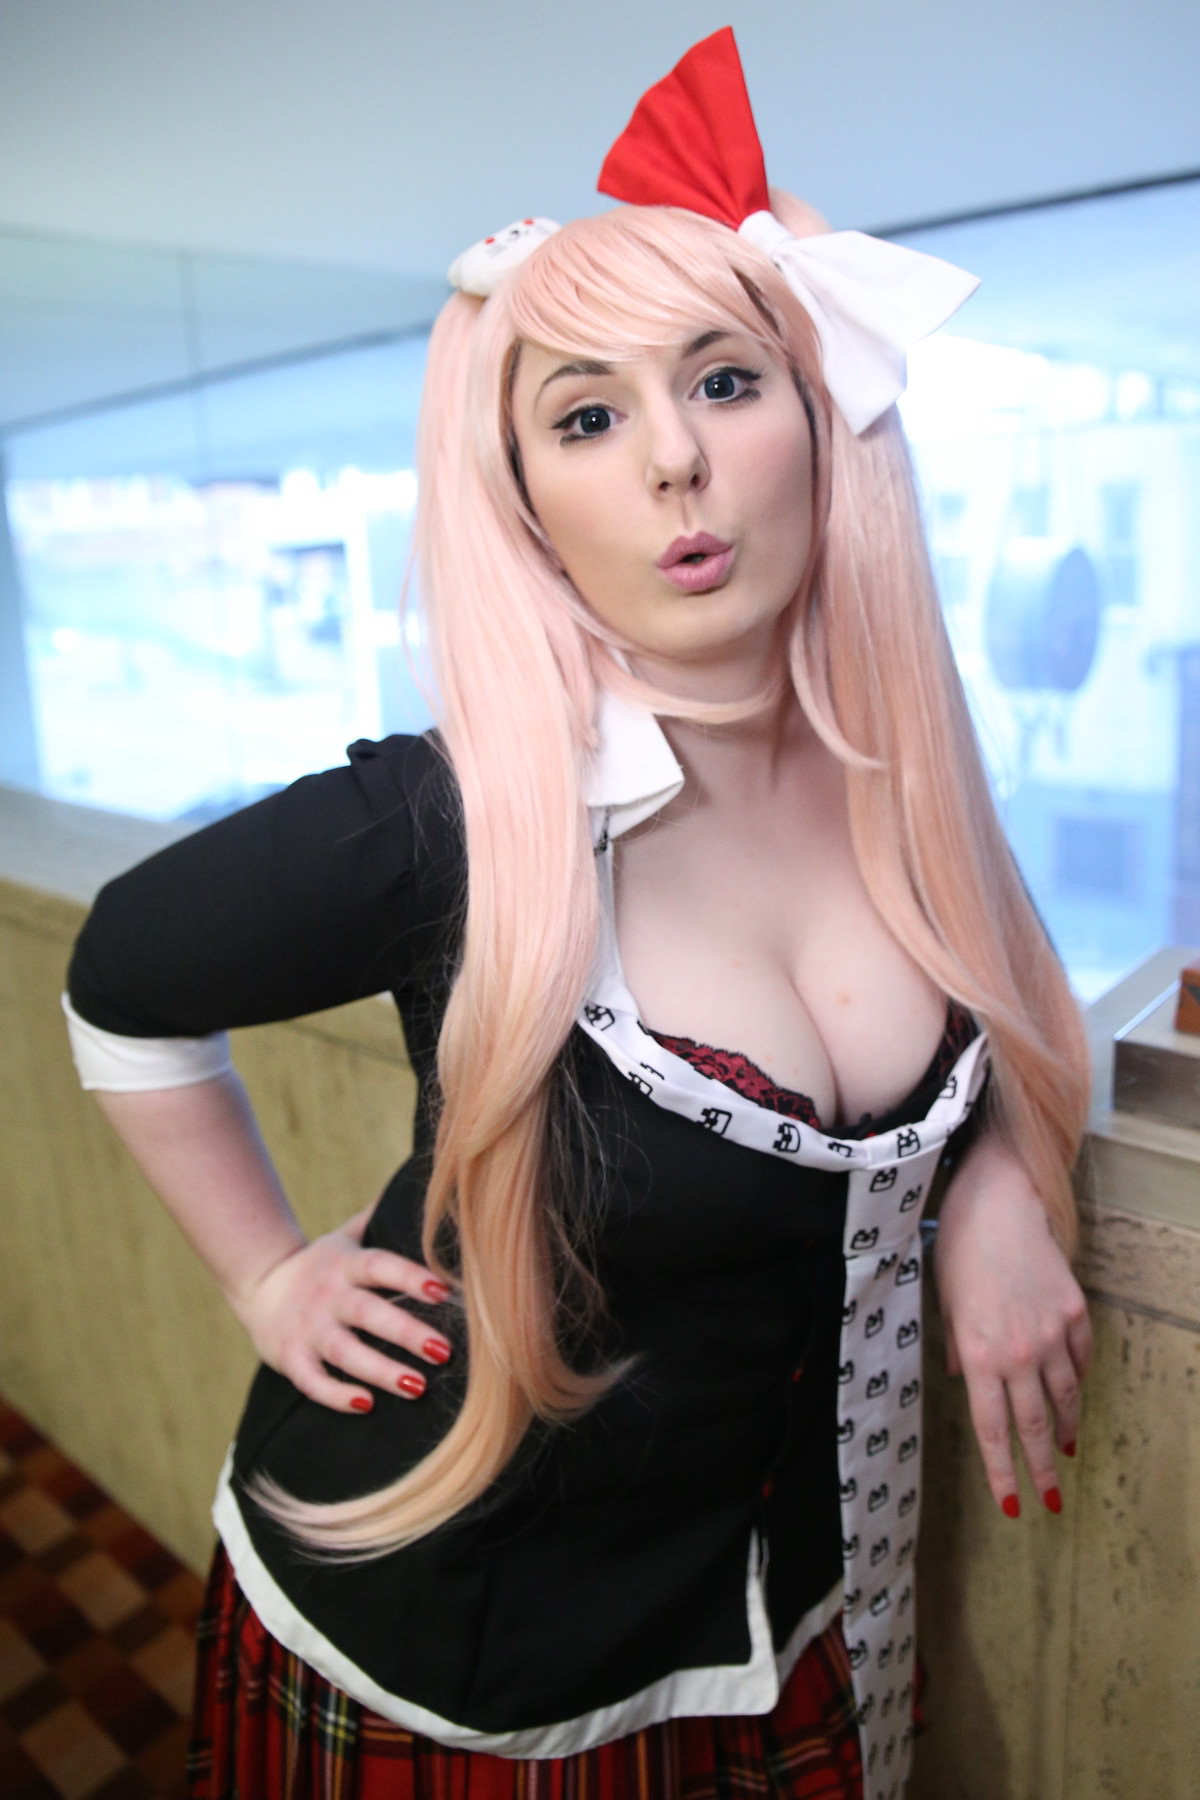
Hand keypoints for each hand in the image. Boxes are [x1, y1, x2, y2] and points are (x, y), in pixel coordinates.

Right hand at [229, 1207, 454, 1414]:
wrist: (257, 1285)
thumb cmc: (318, 1264)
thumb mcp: (344, 1236)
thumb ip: (377, 1218)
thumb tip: (419, 1185)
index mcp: (346, 1264)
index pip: (381, 1267)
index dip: (410, 1278)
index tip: (442, 1291)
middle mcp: (329, 1295)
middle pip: (369, 1313)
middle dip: (407, 1332)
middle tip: (444, 1351)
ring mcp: (308, 1329)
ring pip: (346, 1353)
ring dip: (381, 1370)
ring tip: (417, 1386)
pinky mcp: (290, 1359)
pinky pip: (313, 1381)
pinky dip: (337, 1395)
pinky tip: (367, 1405)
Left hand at [933, 1133, 1090, 1517]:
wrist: (1000, 1203)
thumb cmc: (959, 1249)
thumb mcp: (945, 1302)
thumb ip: (955, 1347)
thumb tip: (958, 1377)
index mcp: (977, 1355)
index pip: (992, 1430)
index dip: (1002, 1473)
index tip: (1012, 1506)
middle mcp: (1018, 1352)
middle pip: (1034, 1426)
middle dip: (1041, 1470)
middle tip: (1050, 1501)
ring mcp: (1052, 1333)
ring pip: (1064, 1398)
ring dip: (1063, 1430)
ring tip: (1063, 1452)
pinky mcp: (1075, 1312)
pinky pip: (1080, 1360)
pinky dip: (1076, 1381)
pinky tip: (1072, 1394)